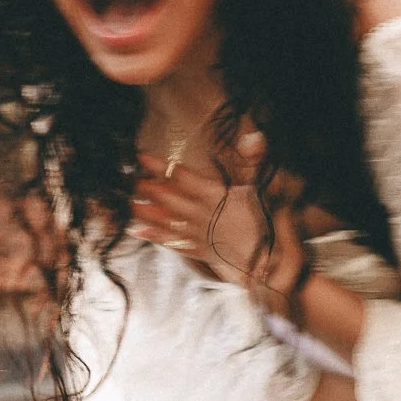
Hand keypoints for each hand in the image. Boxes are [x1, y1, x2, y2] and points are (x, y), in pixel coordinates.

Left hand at [129, 136, 306, 304]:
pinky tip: (141, 232)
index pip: (182, 177)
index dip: (160, 166)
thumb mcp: (261, 189)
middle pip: (169, 199)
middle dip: (148, 189)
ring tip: (129, 205)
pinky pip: (175, 243)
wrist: (271, 264)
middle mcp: (202, 214)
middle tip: (129, 181)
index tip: (141, 158)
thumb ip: (251, 163)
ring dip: (147, 212)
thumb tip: (252, 136)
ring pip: (167, 221)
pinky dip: (157, 237)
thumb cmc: (267, 225)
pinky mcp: (203, 252)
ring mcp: (200, 235)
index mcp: (214, 195)